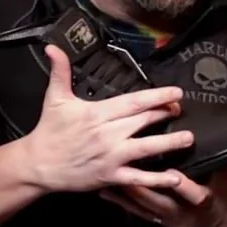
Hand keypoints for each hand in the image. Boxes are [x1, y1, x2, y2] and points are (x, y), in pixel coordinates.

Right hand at [19, 44, 194, 192]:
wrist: (38, 164)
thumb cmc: (49, 131)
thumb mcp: (54, 98)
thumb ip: (60, 71)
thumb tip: (53, 48)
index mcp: (98, 113)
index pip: (134, 102)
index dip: (157, 96)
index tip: (176, 93)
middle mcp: (108, 134)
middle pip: (144, 121)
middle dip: (166, 114)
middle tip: (181, 109)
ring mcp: (111, 156)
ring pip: (146, 148)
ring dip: (170, 143)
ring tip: (188, 138)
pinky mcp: (110, 176)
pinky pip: (138, 178)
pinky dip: (157, 179)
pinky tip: (176, 177)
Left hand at [99, 166, 226, 226]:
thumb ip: (213, 159)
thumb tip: (203, 133)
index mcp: (204, 200)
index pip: (192, 193)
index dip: (182, 184)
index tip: (171, 170)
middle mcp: (183, 212)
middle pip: (158, 200)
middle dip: (140, 183)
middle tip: (123, 166)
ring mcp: (168, 218)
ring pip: (143, 206)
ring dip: (125, 190)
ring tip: (107, 176)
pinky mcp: (159, 221)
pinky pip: (136, 212)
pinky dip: (121, 200)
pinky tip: (106, 191)